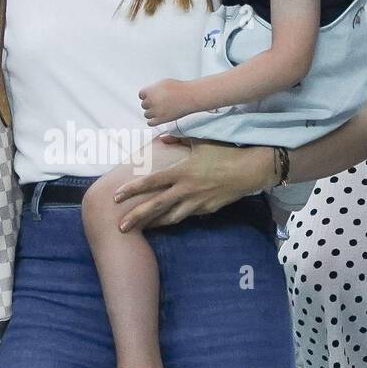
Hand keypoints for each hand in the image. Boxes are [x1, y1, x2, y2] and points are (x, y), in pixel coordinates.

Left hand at [113, 136, 274, 229]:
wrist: (250, 169)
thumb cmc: (225, 151)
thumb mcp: (200, 141)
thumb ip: (178, 139)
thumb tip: (162, 137)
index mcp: (181, 171)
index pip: (151, 182)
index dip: (132, 189)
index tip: (116, 197)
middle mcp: (186, 189)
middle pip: (156, 206)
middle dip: (136, 217)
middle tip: (120, 227)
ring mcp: (197, 202)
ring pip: (171, 217)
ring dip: (155, 223)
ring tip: (141, 229)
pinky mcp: (208, 210)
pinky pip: (188, 215)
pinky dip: (176, 218)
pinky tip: (168, 222)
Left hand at [139, 78, 192, 125]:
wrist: (189, 96)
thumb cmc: (179, 88)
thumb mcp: (163, 83)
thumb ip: (154, 89)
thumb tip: (150, 93)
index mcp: (150, 91)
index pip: (141, 95)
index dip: (146, 96)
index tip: (151, 97)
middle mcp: (151, 101)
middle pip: (144, 105)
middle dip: (150, 104)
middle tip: (158, 103)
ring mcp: (155, 111)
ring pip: (146, 114)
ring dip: (151, 113)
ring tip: (159, 110)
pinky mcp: (161, 119)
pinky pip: (150, 123)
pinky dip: (152, 121)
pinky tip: (157, 117)